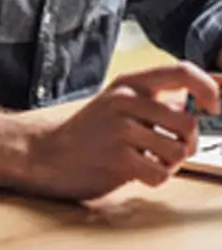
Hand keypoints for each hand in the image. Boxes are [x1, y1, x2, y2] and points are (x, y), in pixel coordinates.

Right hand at [25, 62, 220, 200]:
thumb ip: (156, 102)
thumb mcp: (118, 105)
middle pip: (187, 121)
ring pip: (178, 149)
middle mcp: (125, 101)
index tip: (214, 106)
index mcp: (128, 84)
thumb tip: (211, 97)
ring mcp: (120, 129)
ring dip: (170, 163)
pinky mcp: (118, 158)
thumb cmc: (88, 132)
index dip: (209, 87)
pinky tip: (135, 171)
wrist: (45, 152)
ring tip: (147, 160)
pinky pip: (161, 174)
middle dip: (187, 142)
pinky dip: (155, 178)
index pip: (181, 72)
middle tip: (168, 148)